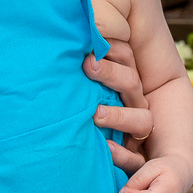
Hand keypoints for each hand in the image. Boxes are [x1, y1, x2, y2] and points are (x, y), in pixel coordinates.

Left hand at [83, 46, 152, 173]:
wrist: (82, 159)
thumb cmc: (71, 113)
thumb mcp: (74, 86)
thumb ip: (72, 67)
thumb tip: (50, 33)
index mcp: (121, 80)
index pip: (126, 57)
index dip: (112, 47)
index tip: (89, 41)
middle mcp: (133, 104)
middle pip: (132, 83)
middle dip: (111, 73)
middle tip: (88, 65)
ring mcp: (136, 131)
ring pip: (143, 121)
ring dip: (120, 115)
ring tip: (96, 114)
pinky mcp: (134, 158)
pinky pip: (136, 160)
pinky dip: (122, 155)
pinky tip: (107, 148)